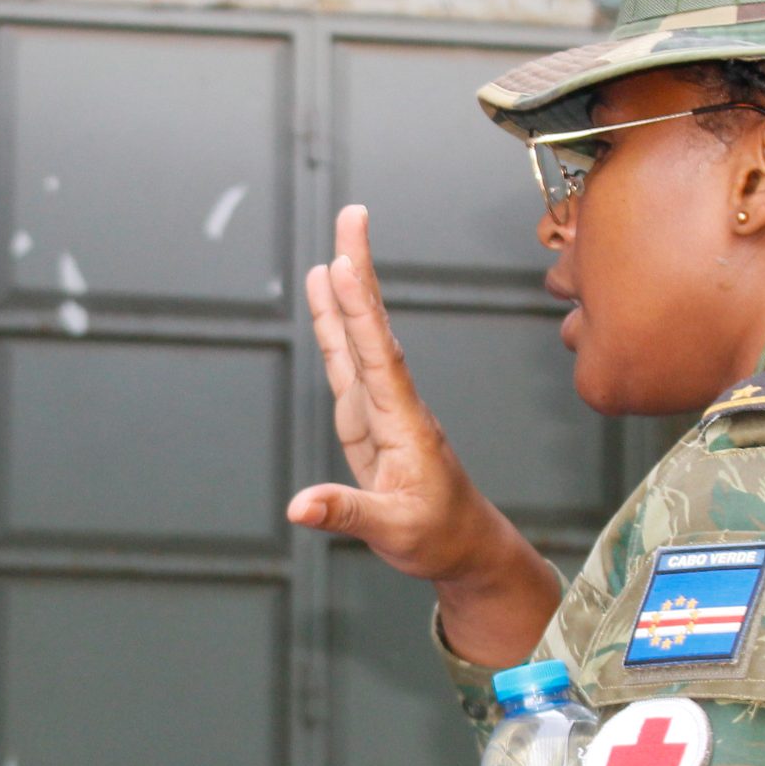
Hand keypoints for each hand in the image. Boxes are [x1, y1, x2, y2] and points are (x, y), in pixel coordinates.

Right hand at [293, 207, 559, 665]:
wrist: (464, 547)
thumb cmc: (437, 538)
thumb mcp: (393, 532)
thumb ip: (347, 513)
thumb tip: (300, 507)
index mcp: (402, 424)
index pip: (377, 356)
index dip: (357, 312)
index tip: (342, 265)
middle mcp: (393, 404)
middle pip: (371, 329)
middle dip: (359, 274)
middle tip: (353, 218)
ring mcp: (380, 408)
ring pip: (359, 340)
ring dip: (345, 293)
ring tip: (333, 247)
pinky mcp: (368, 420)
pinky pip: (347, 363)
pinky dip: (334, 329)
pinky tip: (324, 299)